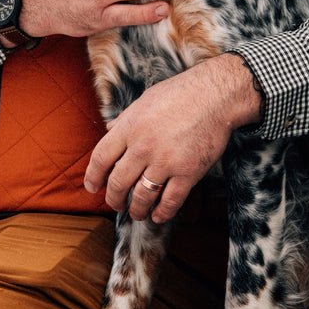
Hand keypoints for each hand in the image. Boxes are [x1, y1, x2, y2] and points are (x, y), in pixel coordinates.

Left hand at [85, 53, 262, 223]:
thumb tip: (109, 130)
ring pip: (142, 197)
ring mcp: (165, 161)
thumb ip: (126, 119)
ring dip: (136, 210)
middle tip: (116, 204)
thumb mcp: (145, 100)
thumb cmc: (180, 93)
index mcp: (129, 127)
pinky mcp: (188, 172)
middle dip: (114, 199)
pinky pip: (170, 201)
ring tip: (137, 213)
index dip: (93, 177)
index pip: (101, 158)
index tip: (92, 187)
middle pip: (118, 183)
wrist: (215, 95)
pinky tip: (158, 215)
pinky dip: (162, 212)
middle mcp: (143, 147)